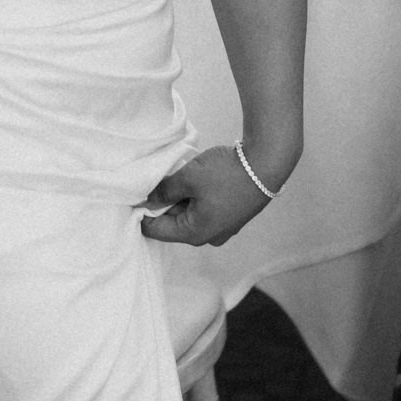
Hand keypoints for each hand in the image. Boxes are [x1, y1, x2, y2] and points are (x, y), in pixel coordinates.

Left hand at [139, 148, 273, 247]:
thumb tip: (148, 198)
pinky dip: (194, 199)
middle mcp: (209, 237)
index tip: (134, 194)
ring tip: (175, 178)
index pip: (155, 231)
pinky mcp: (230, 217)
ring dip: (178, 200)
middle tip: (153, 182)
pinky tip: (193, 181)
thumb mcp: (188, 178)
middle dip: (161, 205)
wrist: (267, 163)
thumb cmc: (227, 173)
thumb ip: (164, 190)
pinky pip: (203, 212)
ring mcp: (222, 229)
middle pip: (172, 225)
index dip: (140, 212)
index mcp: (195, 234)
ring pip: (188, 217)